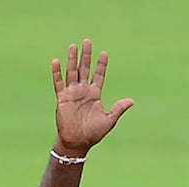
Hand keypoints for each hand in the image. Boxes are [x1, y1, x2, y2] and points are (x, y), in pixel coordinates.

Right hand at [52, 39, 133, 155]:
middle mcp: (83, 91)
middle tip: (87, 41)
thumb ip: (118, 109)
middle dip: (86, 56)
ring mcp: (72, 94)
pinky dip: (57, 73)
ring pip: (72, 72)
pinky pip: (59, 83)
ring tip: (74, 46)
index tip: (104, 53)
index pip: (99, 76)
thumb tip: (132, 101)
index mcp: (95, 95)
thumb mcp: (109, 120)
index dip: (101, 65)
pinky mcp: (62, 98)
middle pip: (85, 69)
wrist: (77, 143)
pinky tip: (57, 61)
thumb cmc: (93, 134)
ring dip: (72, 59)